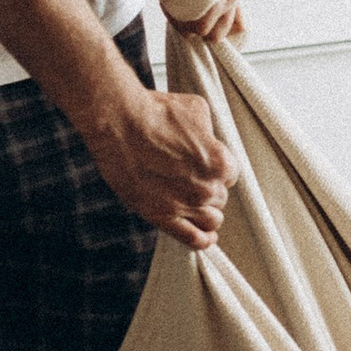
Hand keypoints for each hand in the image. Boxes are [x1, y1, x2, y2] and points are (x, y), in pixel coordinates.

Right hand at [88, 81, 236, 250]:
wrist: (119, 122)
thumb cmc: (155, 112)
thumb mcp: (196, 110)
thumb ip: (210, 133)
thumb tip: (209, 140)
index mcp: (220, 162)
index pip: (230, 175)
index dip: (216, 170)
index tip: (203, 166)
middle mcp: (206, 188)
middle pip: (219, 198)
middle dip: (208, 189)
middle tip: (189, 179)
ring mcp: (185, 205)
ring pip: (211, 220)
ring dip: (205, 212)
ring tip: (193, 204)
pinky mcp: (162, 216)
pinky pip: (192, 238)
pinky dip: (201, 241)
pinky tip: (206, 239)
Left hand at [153, 0, 243, 43]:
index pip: (207, 23)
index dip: (182, 18)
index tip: (166, 1)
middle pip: (212, 32)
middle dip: (187, 24)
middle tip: (169, 3)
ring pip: (213, 29)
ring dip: (190, 23)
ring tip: (172, 1)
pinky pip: (213, 19)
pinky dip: (195, 19)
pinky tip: (180, 4)